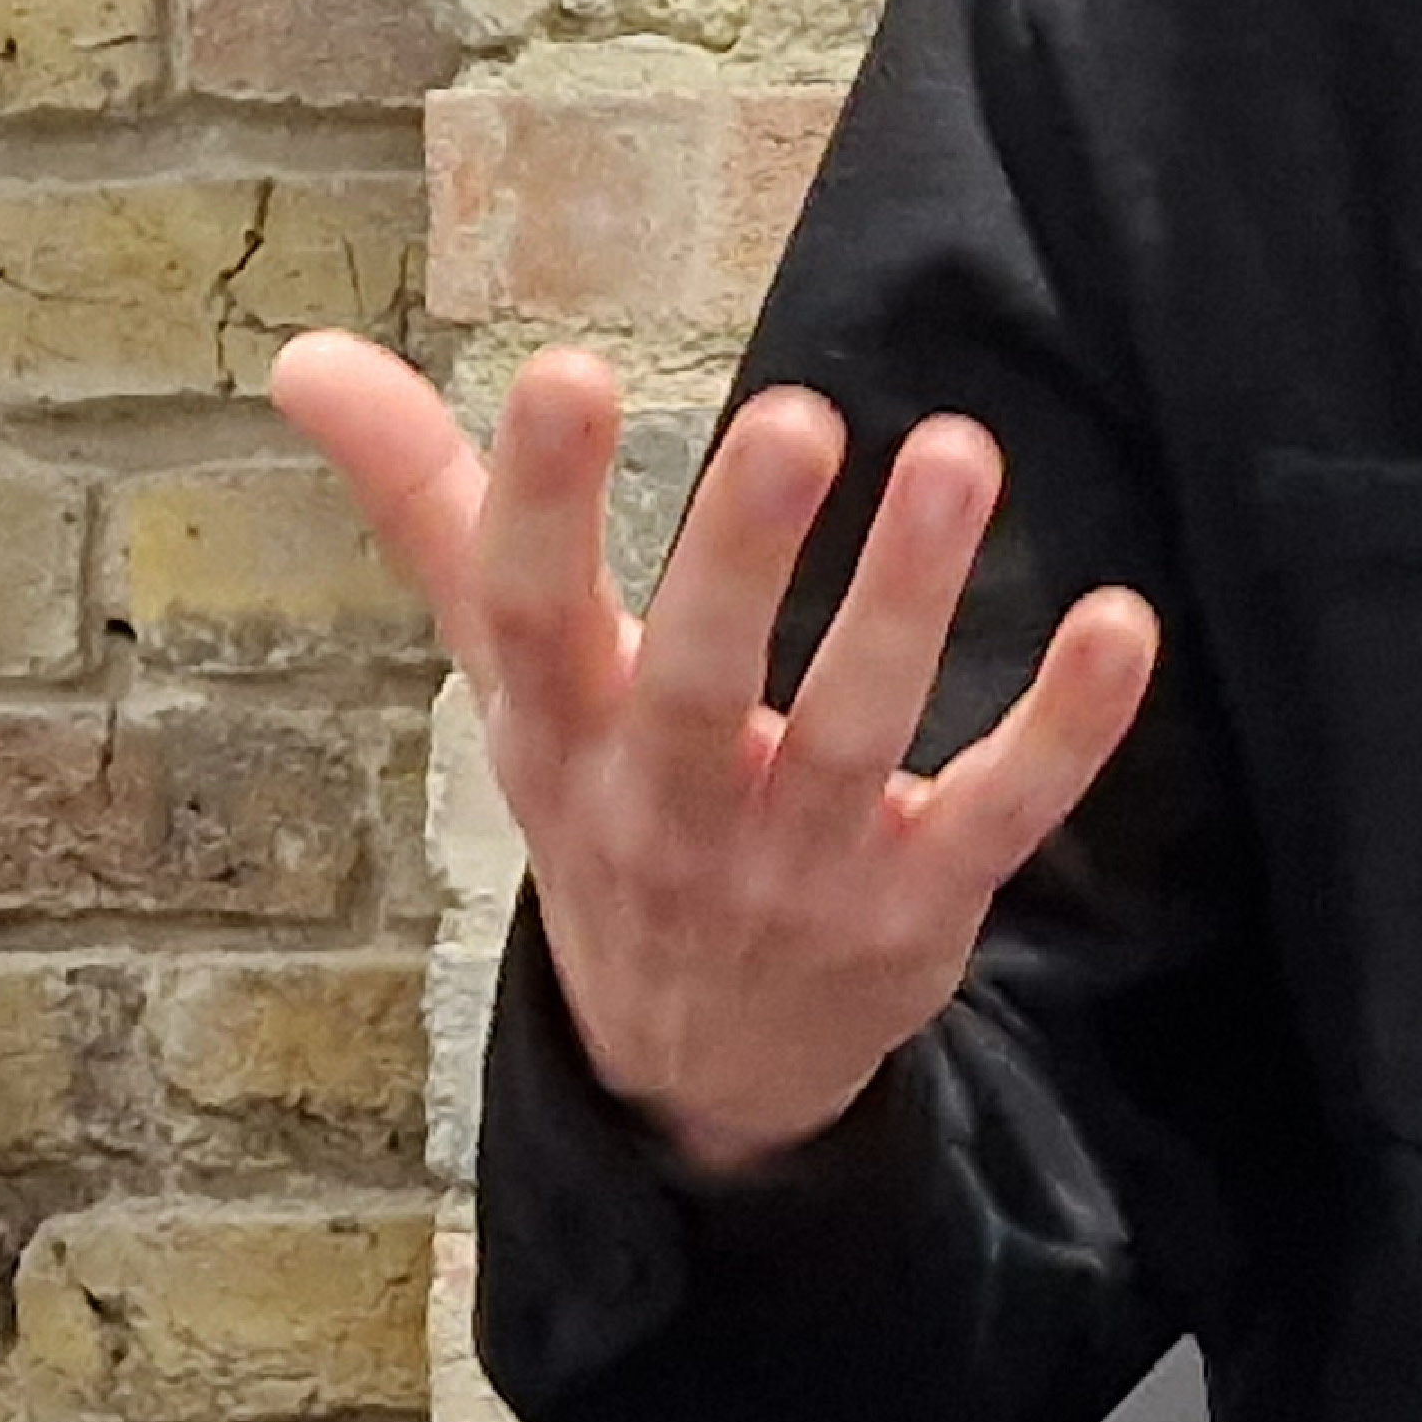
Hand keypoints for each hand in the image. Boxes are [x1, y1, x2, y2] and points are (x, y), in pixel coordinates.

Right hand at [274, 333, 1160, 1180]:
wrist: (697, 1068)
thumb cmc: (608, 811)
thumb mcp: (513, 679)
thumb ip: (430, 508)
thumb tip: (304, 354)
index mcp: (561, 733)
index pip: (528, 612)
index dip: (534, 501)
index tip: (565, 371)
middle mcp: (666, 805)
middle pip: (697, 681)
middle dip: (741, 554)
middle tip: (795, 415)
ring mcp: (797, 863)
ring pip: (859, 730)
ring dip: (908, 595)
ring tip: (958, 450)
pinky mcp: (918, 903)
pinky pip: (999, 812)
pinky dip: (1064, 727)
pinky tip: (1116, 620)